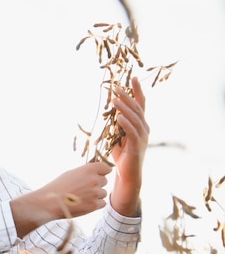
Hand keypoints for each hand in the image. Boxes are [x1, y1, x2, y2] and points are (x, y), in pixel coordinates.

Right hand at [10, 162, 112, 236]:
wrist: (49, 202)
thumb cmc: (58, 187)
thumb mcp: (71, 174)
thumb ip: (85, 172)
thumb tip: (96, 174)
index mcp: (88, 169)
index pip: (106, 168)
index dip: (102, 172)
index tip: (98, 175)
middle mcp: (94, 180)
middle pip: (104, 181)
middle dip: (97, 184)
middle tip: (84, 189)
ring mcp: (95, 193)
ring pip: (103, 193)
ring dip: (96, 195)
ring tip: (82, 197)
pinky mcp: (94, 205)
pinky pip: (102, 203)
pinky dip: (95, 204)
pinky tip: (84, 203)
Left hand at [110, 76, 148, 215]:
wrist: (127, 175)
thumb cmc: (122, 157)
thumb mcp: (118, 138)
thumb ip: (116, 126)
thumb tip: (109, 115)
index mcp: (140, 125)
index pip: (140, 104)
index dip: (137, 91)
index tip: (133, 78)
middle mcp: (144, 128)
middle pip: (137, 108)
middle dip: (127, 96)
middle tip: (117, 87)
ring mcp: (142, 137)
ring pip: (134, 118)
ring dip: (124, 108)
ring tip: (115, 99)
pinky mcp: (137, 146)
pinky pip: (131, 132)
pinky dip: (125, 123)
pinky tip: (118, 117)